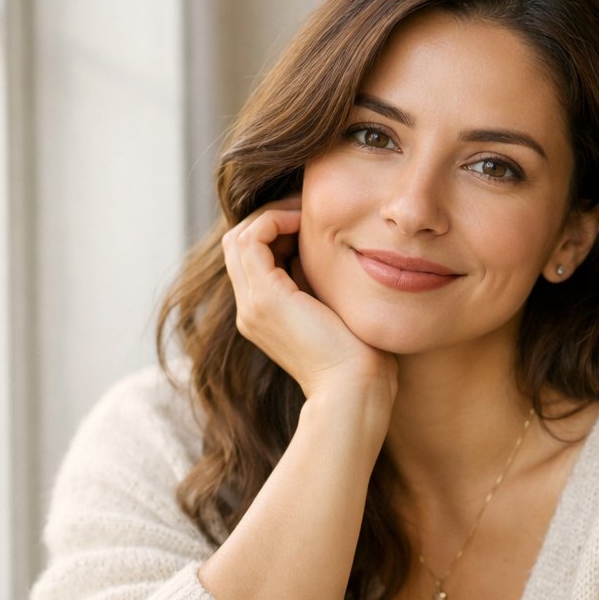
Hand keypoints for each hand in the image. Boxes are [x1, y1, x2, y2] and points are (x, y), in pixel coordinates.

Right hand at [221, 198, 396, 407]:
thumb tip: (327, 249)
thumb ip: (319, 284)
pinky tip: (305, 222)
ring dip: (271, 216)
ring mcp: (252, 305)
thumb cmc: (360, 356)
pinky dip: (274, 221)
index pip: (250, 257)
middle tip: (307, 210)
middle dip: (270, 219)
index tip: (310, 222)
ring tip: (306, 213)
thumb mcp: (333, 310)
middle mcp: (250, 310)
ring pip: (239, 238)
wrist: (355, 389)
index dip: (275, 231)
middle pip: (238, 244)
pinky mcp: (266, 298)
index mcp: (264, 314)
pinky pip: (251, 240)